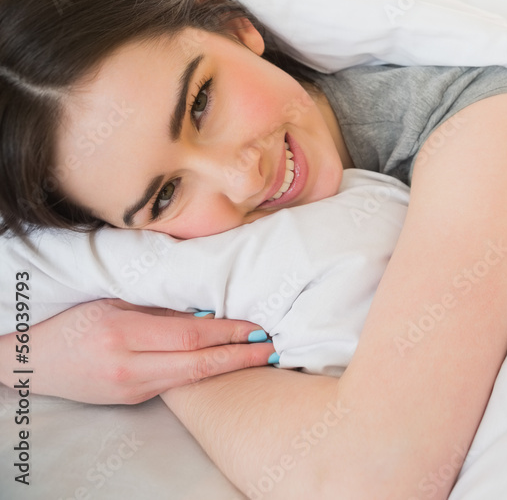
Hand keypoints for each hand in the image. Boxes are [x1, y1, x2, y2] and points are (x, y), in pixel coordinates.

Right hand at [0, 299, 274, 404]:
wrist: (35, 362)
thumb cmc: (76, 322)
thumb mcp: (115, 302)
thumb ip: (159, 307)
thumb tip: (209, 306)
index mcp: (124, 333)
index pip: (190, 334)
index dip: (228, 332)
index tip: (258, 327)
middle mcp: (129, 365)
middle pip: (198, 362)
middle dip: (241, 356)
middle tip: (275, 348)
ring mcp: (132, 388)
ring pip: (192, 378)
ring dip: (229, 367)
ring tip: (261, 356)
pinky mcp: (133, 399)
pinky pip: (177, 383)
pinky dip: (204, 372)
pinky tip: (226, 362)